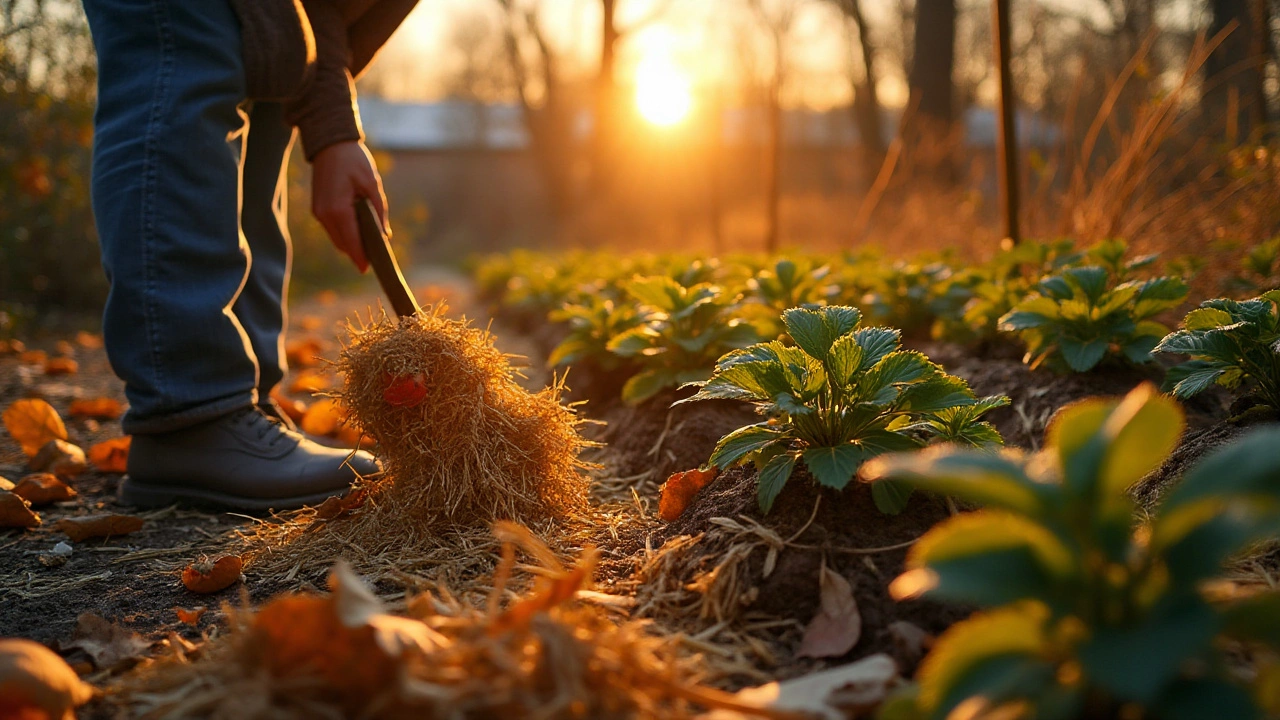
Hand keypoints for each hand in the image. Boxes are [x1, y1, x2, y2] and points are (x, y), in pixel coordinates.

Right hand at [310, 140, 388, 272]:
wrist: (330, 144)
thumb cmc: (354, 161)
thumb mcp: (372, 184)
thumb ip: (378, 211)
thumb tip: (384, 235)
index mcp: (338, 209)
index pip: (351, 241)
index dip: (360, 257)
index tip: (367, 269)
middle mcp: (324, 214)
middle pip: (343, 244)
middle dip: (358, 252)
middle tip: (376, 258)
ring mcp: (318, 212)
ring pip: (337, 238)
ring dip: (351, 243)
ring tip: (370, 246)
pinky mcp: (317, 208)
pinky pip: (332, 228)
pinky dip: (345, 233)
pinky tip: (358, 232)